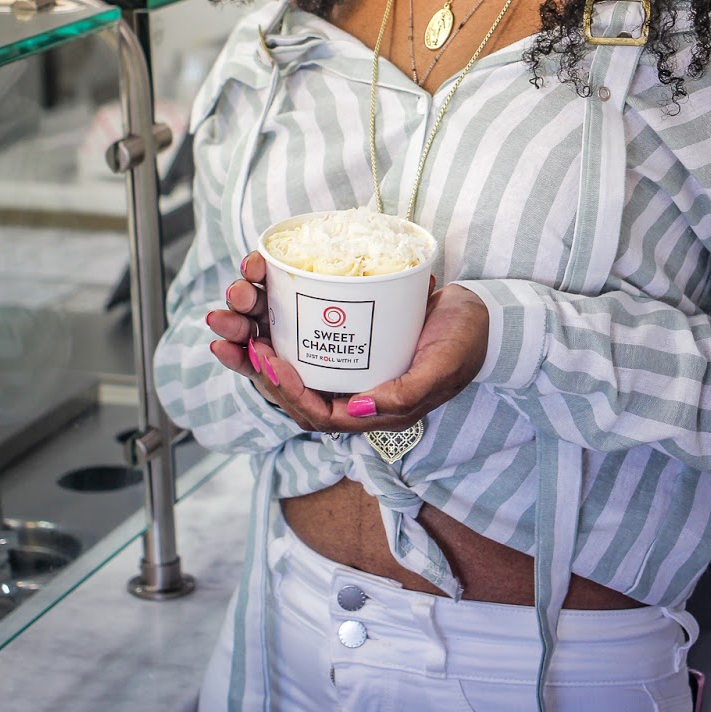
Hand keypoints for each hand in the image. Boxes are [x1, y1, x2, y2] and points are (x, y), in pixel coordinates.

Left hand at [205, 253, 488, 436]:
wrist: (482, 316)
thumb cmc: (464, 344)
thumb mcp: (440, 367)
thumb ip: (404, 394)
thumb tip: (359, 410)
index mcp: (371, 411)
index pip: (314, 412)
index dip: (285, 390)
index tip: (267, 357)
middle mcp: (352, 392)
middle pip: (290, 389)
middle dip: (254, 365)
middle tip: (230, 334)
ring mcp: (348, 366)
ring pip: (289, 363)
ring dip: (253, 342)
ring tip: (228, 316)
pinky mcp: (347, 339)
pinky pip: (301, 337)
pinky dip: (274, 322)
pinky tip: (256, 299)